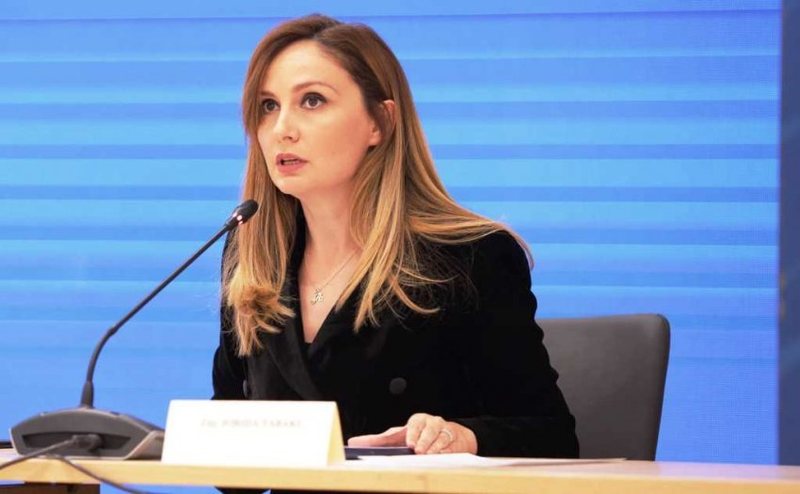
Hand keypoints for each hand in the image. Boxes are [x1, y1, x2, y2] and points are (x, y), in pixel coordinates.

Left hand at [347, 413, 477, 454]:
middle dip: (422, 439)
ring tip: (426, 453)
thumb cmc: (419, 437)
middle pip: (428, 427)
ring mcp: (443, 430)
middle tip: (416, 449)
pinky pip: (450, 444)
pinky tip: (438, 455)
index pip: (413, 424)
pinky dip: (444, 450)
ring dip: (432, 446)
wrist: (450, 438)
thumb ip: (378, 441)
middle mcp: (431, 422)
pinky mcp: (454, 439)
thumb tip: (354, 442)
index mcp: (416, 421)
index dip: (411, 433)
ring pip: (439, 435)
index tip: (409, 443)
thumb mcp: (399, 438)